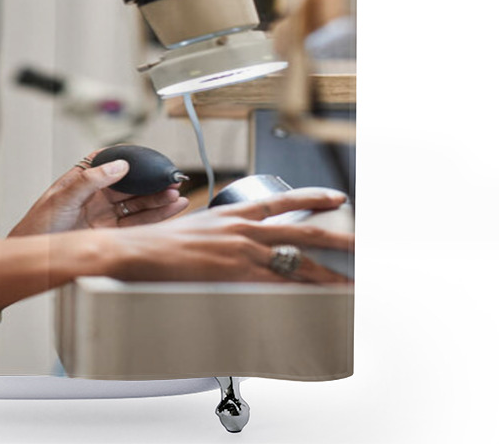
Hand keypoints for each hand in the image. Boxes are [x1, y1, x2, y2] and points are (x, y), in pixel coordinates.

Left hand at [8, 150, 188, 236]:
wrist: (34, 259)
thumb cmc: (39, 227)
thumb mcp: (63, 198)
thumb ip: (90, 180)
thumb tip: (119, 165)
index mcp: (83, 179)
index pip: (112, 163)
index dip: (132, 160)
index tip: (151, 160)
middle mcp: (97, 195)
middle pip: (131, 186)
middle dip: (152, 183)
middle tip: (172, 180)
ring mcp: (105, 215)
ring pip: (137, 205)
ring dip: (158, 200)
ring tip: (177, 195)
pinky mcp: (110, 234)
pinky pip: (136, 224)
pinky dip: (155, 217)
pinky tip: (170, 210)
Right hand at [106, 187, 353, 284]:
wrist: (138, 252)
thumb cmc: (160, 243)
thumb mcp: (196, 228)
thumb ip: (220, 234)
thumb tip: (231, 243)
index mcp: (233, 213)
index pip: (283, 200)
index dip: (314, 197)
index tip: (337, 197)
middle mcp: (243, 228)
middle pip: (302, 230)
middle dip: (336, 237)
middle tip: (360, 243)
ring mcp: (242, 251)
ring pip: (297, 261)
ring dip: (327, 274)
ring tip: (350, 281)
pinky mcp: (236, 274)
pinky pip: (278, 285)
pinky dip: (300, 293)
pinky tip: (317, 301)